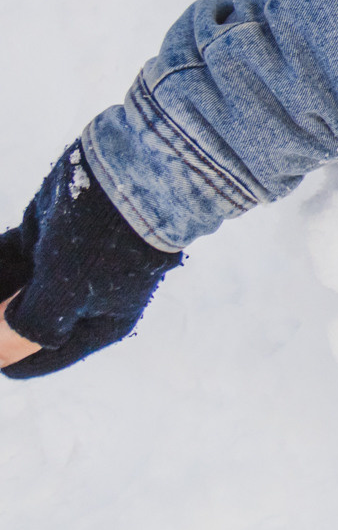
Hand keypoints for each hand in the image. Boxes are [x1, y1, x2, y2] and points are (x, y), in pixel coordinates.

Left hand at [0, 143, 182, 379]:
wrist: (132, 170)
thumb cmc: (109, 240)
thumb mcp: (66, 294)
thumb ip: (25, 330)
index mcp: (96, 324)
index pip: (32, 359)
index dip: (1, 354)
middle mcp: (77, 299)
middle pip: (15, 325)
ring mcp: (58, 266)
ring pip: (6, 292)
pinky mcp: (43, 235)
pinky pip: (5, 259)